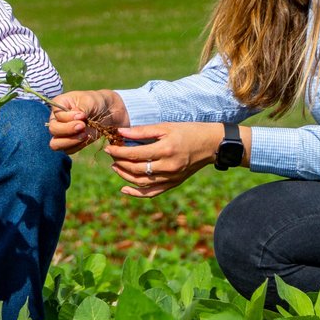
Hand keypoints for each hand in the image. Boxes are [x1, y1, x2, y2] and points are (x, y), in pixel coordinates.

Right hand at [47, 89, 127, 152]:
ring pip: (56, 144)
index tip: (82, 116)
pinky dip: (77, 146)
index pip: (57, 116)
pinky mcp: (70, 142)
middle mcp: (57, 119)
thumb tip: (77, 117)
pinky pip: (68, 150)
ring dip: (71, 141)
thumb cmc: (96, 101)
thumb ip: (82, 109)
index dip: (68, 118)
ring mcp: (62, 132)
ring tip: (85, 135)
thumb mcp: (89, 100)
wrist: (108, 111)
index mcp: (59, 104)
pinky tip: (87, 138)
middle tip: (83, 126)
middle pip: (53, 130)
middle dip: (68, 130)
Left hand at [103, 122, 228, 198]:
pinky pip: (152, 192)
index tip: (108, 147)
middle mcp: (168, 166)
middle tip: (111, 156)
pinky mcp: (174, 183)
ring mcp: (171, 177)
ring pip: (142, 182)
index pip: (134, 154)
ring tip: (115, 167)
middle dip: (120, 163)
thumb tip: (120, 132)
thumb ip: (142, 131)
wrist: (211, 144)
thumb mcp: (165, 126)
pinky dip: (137, 193)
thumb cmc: (188, 131)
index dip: (118, 152)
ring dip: (125, 176)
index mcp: (165, 149)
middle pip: (136, 169)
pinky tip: (124, 189)